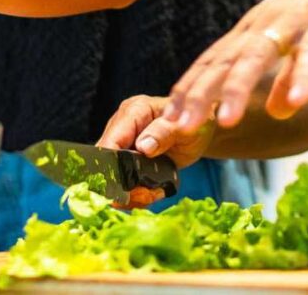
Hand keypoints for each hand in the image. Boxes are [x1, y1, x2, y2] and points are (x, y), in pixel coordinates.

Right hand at [97, 95, 215, 206]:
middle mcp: (122, 127)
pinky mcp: (127, 159)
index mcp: (134, 111)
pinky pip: (123, 181)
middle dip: (124, 185)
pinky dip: (136, 194)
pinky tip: (153, 193)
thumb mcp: (185, 127)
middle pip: (107, 162)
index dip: (112, 167)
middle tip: (148, 196)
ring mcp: (123, 143)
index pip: (111, 140)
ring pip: (113, 176)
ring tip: (153, 195)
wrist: (200, 131)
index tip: (125, 190)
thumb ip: (164, 133)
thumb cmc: (195, 122)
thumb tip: (143, 147)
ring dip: (131, 193)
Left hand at [164, 0, 307, 134]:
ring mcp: (292, 21)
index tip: (167, 123)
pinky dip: (301, 76)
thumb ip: (285, 77)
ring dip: (239, 87)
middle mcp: (263, 24)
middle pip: (224, 60)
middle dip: (199, 94)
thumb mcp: (296, 45)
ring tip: (225, 121)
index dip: (188, 90)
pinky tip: (291, 104)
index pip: (211, 61)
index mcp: (252, 30)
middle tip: (177, 127)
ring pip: (258, 55)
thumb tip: (274, 112)